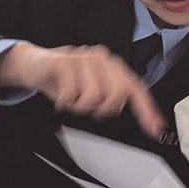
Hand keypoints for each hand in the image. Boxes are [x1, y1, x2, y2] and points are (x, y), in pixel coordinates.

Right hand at [0, 42, 165, 139]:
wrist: (33, 64)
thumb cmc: (64, 79)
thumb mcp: (91, 88)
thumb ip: (112, 98)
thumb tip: (136, 119)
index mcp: (112, 65)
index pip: (135, 89)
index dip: (146, 110)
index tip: (154, 129)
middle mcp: (101, 58)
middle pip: (116, 94)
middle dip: (102, 109)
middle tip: (86, 107)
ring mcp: (83, 58)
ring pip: (93, 96)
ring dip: (80, 107)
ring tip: (71, 100)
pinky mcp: (64, 63)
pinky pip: (72, 94)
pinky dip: (65, 103)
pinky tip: (60, 99)